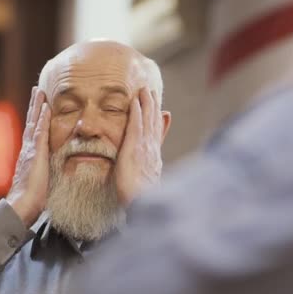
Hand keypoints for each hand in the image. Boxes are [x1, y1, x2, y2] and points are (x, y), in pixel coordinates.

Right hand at [7, 87, 50, 225]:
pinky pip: (40, 132)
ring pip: (34, 122)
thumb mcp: (43, 180)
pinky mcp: (35, 154)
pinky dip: (43, 118)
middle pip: (32, 122)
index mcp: (31, 155)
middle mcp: (28, 149)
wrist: (22, 206)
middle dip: (35, 105)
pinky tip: (46, 107)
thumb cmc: (34, 198)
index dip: (38, 117)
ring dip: (38, 105)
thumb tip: (55, 170)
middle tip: (38, 89)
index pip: (35, 131)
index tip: (41, 103)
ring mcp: (30, 150)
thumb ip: (47, 171)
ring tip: (40, 90)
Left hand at [115, 87, 163, 204]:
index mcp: (154, 157)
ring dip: (147, 104)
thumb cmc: (141, 197)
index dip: (157, 117)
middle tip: (151, 90)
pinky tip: (135, 102)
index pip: (156, 132)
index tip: (158, 106)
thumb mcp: (146, 181)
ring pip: (147, 121)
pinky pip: (136, 126)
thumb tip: (149, 166)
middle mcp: (152, 149)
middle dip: (153, 106)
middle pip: (154, 123)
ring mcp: (145, 147)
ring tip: (145, 90)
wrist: (142, 203)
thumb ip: (147, 170)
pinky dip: (137, 113)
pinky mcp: (134, 148)